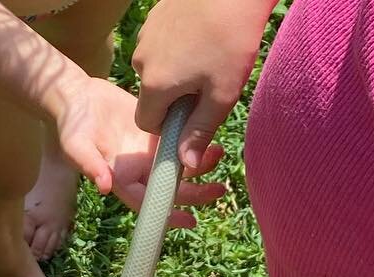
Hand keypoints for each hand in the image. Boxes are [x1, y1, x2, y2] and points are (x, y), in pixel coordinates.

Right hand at [50, 75, 225, 223]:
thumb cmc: (71, 125)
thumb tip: (105, 186)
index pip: (149, 205)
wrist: (77, 97)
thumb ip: (89, 165)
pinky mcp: (157, 131)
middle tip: (219, 189)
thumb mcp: (75, 145)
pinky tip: (211, 131)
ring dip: (201, 163)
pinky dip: (195, 138)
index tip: (190, 220)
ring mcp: (150, 152)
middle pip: (173, 189)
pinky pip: (181, 139)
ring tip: (219, 153)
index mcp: (124, 180)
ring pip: (181, 165)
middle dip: (197, 192)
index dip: (169, 215)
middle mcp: (141, 171)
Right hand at [133, 0, 270, 167]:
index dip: (169, 126)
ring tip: (208, 54)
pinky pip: (161, 44)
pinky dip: (177, 47)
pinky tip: (202, 35)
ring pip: (157, 68)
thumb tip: (187, 164)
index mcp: (154, 86)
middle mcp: (142, 60)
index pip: (147, 124)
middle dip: (174, 97)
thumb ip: (199, 132)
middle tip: (208, 82)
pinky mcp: (155, 15)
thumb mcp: (221, 95)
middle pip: (152, 95)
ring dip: (177, 70)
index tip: (193, 115)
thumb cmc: (232, 39)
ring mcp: (147, 34)